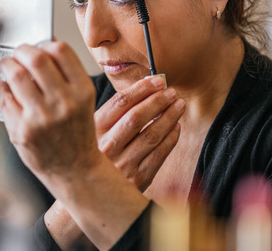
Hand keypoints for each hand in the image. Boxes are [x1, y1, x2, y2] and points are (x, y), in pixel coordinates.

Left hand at [0, 41, 99, 178]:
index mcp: (82, 91)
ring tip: (8, 66)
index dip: (45, 42)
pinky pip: (4, 97)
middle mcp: (64, 103)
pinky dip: (1, 87)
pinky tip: (4, 87)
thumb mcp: (82, 101)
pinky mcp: (22, 130)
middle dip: (22, 50)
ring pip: (16, 75)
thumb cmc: (76, 133)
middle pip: (36, 59)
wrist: (74, 170)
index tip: (39, 45)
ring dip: (8, 65)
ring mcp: (41, 118)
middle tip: (18, 53)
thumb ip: (67, 74)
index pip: (61, 51)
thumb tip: (44, 45)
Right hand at [95, 76, 184, 191]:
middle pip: (137, 117)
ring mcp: (122, 165)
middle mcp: (106, 148)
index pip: (120, 102)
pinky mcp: (137, 179)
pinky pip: (159, 154)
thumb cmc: (100, 151)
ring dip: (169, 117)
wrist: (93, 189)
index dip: (142, 89)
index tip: (158, 81)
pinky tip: (175, 127)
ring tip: (178, 105)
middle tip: (171, 92)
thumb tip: (148, 84)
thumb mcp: (98, 129)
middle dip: (158, 101)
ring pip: (152, 135)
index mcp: (94, 130)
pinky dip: (171, 138)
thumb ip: (117, 109)